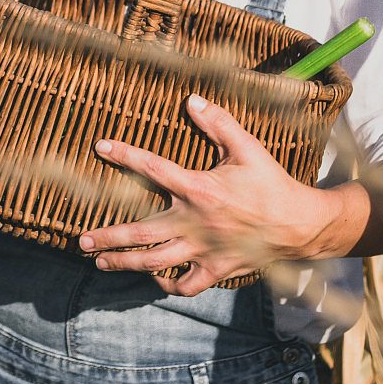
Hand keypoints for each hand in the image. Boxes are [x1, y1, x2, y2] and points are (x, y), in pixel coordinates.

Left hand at [78, 93, 351, 295]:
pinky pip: (185, 284)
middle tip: (82, 240)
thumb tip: (192, 99)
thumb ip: (219, 123)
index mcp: (199, 189)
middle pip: (141, 233)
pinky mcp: (215, 269)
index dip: (125, 155)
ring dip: (124, 262)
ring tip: (100, 262)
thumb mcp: (248, 147)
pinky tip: (153, 277)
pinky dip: (166, 284)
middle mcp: (195, 223)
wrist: (300, 225)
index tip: (101, 147)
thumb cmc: (272, 183)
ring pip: (155, 262)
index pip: (153, 168)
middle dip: (108, 237)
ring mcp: (203, 250)